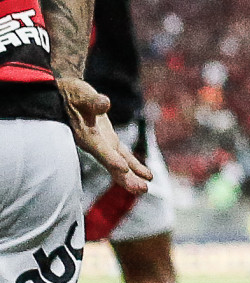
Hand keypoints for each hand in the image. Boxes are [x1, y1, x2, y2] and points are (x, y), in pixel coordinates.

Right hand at [58, 77, 151, 194]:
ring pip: (118, 164)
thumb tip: (105, 103)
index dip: (111, 159)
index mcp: (86, 134)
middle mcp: (93, 144)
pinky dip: (134, 166)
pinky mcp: (108, 142)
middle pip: (110, 164)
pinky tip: (147, 175)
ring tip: (145, 189)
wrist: (69, 96)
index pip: (100, 149)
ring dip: (132, 177)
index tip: (123, 169)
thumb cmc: (74, 94)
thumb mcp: (82, 93)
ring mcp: (102, 145)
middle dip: (125, 178)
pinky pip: (123, 156)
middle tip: (141, 189)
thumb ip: (93, 100)